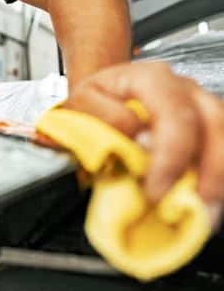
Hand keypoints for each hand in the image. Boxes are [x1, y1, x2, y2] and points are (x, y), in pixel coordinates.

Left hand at [62, 61, 223, 226]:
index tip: (155, 191)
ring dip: (218, 176)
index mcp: (150, 78)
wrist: (101, 96)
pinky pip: (220, 149)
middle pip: (212, 123)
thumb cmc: (93, 102)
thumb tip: (136, 140)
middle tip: (189, 207)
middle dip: (207, 170)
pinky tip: (205, 200)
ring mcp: (199, 106)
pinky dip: (216, 176)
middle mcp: (183, 88)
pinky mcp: (205, 127)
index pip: (174, 114)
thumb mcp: (81, 105)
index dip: (170, 156)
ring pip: (223, 136)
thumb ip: (105, 120)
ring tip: (205, 211)